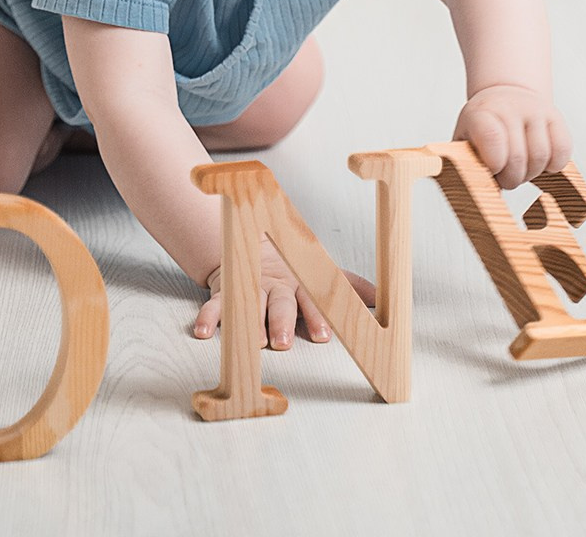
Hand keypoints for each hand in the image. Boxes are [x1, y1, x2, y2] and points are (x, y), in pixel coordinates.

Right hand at [193, 242, 375, 349]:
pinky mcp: (227, 291)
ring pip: (250, 305)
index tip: (323, 336)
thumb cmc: (292, 271)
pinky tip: (203, 333)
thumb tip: (382, 298)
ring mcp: (251, 287)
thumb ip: (348, 287)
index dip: (316, 318)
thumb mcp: (319, 275)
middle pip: (280, 304)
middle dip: (283, 323)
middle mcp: (276, 286)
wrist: (252, 243)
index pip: (311, 301)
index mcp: (299, 285)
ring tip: (252, 341)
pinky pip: (216, 305)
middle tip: (284, 343)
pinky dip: (209, 318)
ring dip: (250, 322)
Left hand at [453, 84, 571, 189]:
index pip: (491, 136)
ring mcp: (534, 109)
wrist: (505, 95)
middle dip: (511, 178)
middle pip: (518, 157)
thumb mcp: (464, 140)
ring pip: (541, 156)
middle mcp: (508, 107)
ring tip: (520, 168)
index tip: (491, 169)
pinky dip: (553, 166)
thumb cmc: (482, 128)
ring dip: (531, 173)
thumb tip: (473, 195)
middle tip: (504, 175)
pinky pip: (562, 151)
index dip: (493, 163)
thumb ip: (464, 165)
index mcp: (480, 113)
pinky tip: (540, 162)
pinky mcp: (555, 116)